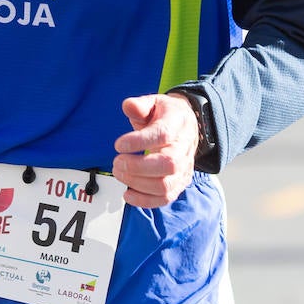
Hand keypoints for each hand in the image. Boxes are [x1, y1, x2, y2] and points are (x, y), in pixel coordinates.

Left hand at [111, 93, 198, 208]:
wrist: (186, 126)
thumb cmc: (165, 115)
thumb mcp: (154, 102)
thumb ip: (140, 105)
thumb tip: (129, 106)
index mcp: (176, 125)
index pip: (163, 135)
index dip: (139, 141)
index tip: (119, 145)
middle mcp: (183, 149)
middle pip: (167, 165)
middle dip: (137, 167)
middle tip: (117, 161)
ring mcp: (183, 169)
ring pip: (165, 185)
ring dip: (137, 183)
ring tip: (119, 172)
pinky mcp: (179, 183)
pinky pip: (165, 198)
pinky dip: (145, 201)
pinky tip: (127, 194)